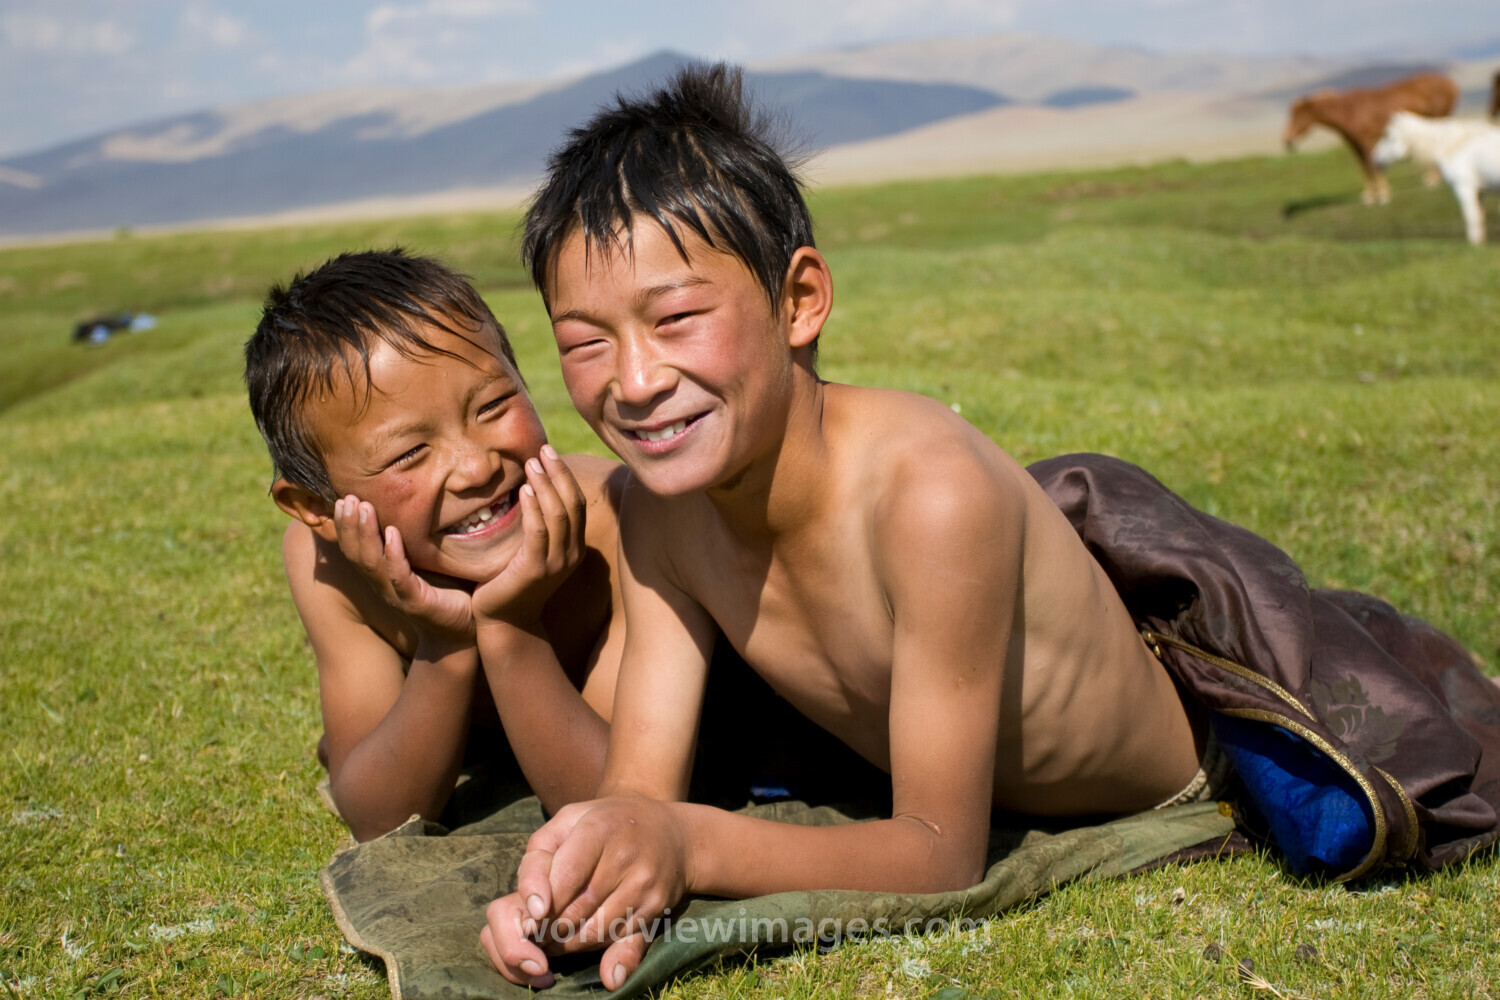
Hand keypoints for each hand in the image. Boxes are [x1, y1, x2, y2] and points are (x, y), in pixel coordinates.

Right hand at [333, 496, 474, 641]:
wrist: (467, 629)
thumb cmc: (449, 590)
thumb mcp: (429, 560)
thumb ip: (417, 538)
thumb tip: (419, 498)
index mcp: (383, 573)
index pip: (356, 548)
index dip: (346, 524)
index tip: (342, 497)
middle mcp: (384, 584)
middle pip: (356, 553)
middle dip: (349, 524)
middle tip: (345, 498)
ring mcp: (397, 594)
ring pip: (372, 563)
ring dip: (365, 534)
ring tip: (362, 507)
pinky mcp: (416, 603)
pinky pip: (399, 577)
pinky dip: (394, 554)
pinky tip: (392, 533)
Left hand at [472, 446, 586, 629]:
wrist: (504, 622)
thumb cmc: (512, 583)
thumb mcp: (531, 550)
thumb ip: (537, 526)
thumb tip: (528, 489)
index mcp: (574, 547)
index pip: (576, 504)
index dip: (565, 476)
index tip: (549, 452)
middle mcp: (571, 554)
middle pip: (572, 504)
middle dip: (559, 473)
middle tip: (543, 449)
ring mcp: (556, 563)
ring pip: (558, 514)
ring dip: (546, 484)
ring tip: (532, 463)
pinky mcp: (536, 569)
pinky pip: (539, 532)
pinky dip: (534, 508)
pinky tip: (525, 490)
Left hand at [483, 797, 688, 986]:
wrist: (672, 833)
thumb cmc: (607, 825)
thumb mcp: (568, 822)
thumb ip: (538, 858)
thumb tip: (532, 912)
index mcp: (599, 828)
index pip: (565, 877)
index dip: (542, 905)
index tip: (529, 921)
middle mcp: (626, 857)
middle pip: (577, 909)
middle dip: (550, 929)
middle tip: (536, 934)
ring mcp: (644, 883)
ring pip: (596, 931)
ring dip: (569, 943)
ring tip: (554, 939)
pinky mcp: (657, 906)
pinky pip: (617, 938)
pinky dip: (594, 945)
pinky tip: (582, 936)